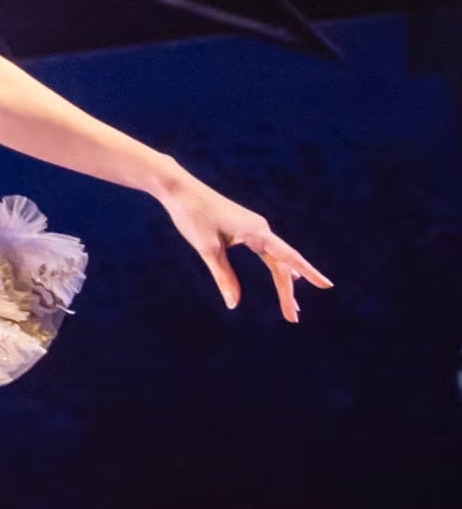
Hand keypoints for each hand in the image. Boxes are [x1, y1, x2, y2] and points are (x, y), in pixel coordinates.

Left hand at [156, 172, 327, 321]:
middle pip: (282, 265)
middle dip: (287, 292)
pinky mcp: (246, 229)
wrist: (180, 190)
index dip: (310, 272)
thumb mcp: (208, 249)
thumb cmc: (193, 217)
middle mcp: (261, 229)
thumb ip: (223, 276)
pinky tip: (289, 277)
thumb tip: (233, 304)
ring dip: (284, 283)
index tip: (327, 286)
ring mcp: (255, 229)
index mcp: (258, 232)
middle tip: (293, 318)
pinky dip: (277, 268)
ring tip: (292, 306)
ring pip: (275, 260)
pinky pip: (267, 253)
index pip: (289, 257)